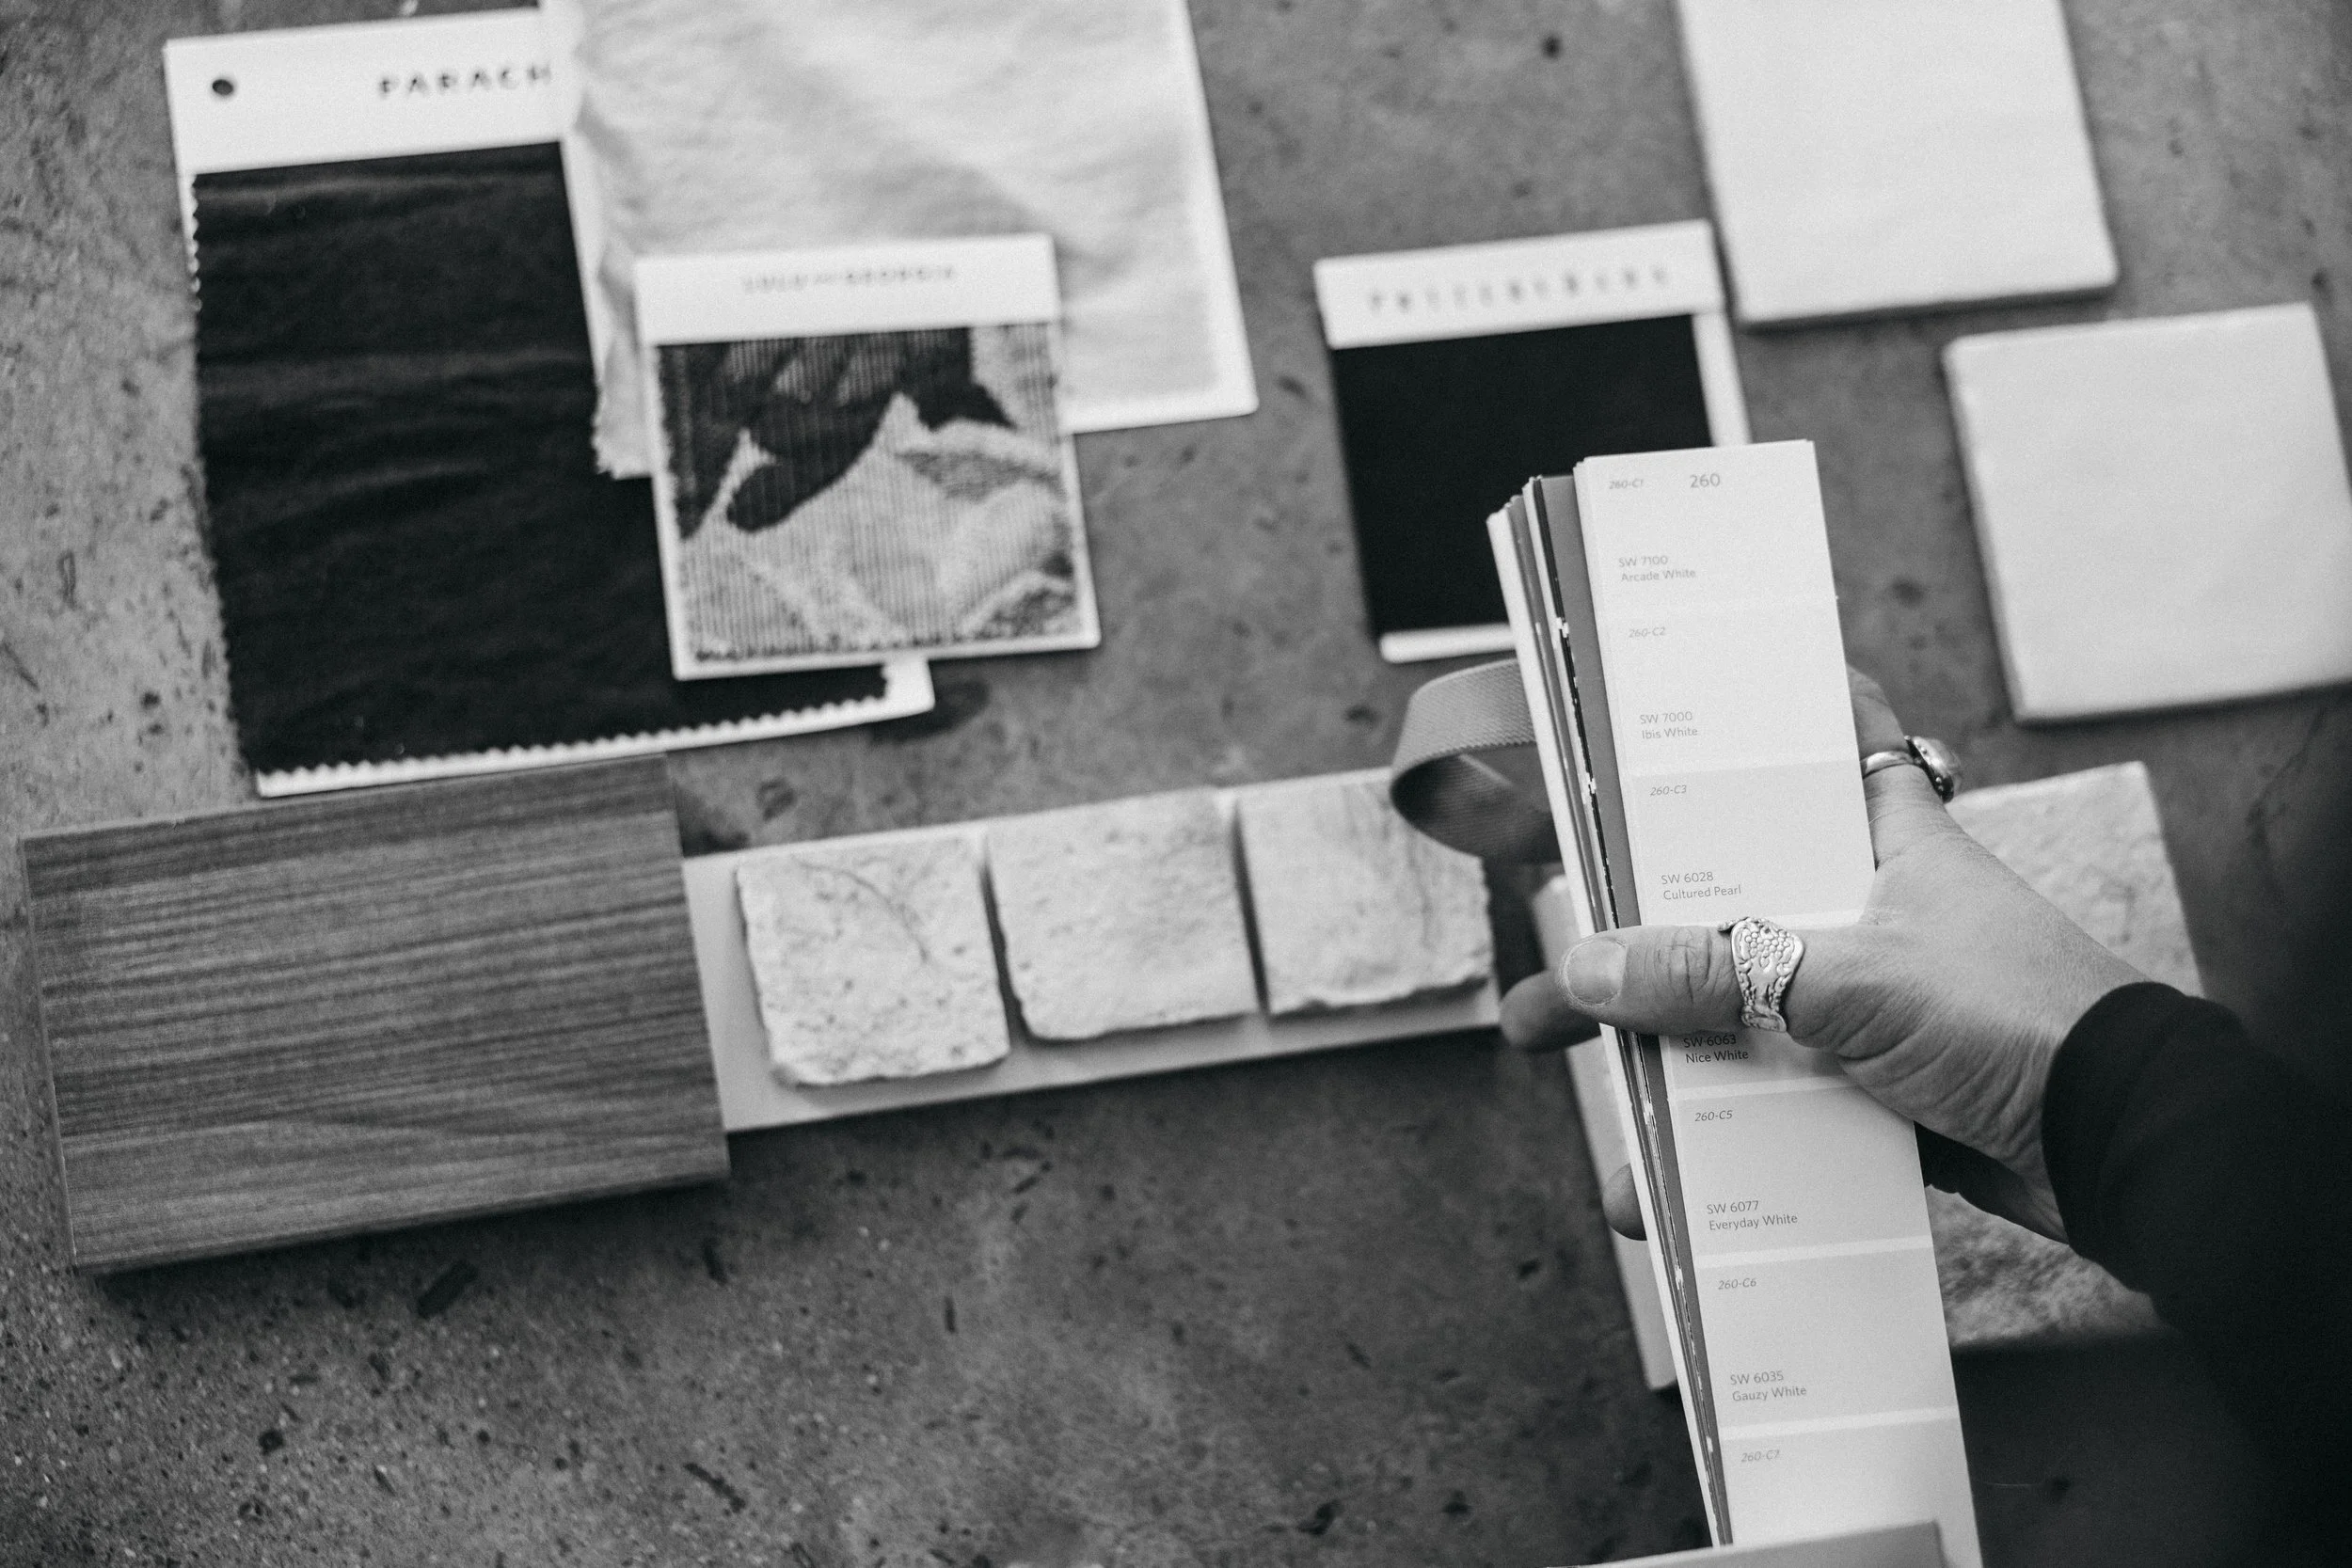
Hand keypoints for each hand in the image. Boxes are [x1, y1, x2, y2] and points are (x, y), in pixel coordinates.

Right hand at [1501, 668, 2143, 1241]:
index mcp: (1880, 838)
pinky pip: (1773, 1105)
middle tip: (1550, 964)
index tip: (1640, 726)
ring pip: (1740, 1015)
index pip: (1806, 748)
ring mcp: (1868, 1002)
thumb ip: (1718, 973)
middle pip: (1729, 903)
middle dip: (1632, 938)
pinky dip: (1719, 1144)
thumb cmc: (2019, 1017)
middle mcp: (1866, 910)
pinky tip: (1657, 1187)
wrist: (2126, 1149)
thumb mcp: (1852, 982)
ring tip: (1579, 1088)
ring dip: (1660, 1057)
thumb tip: (1593, 970)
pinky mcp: (1873, 1089)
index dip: (1730, 731)